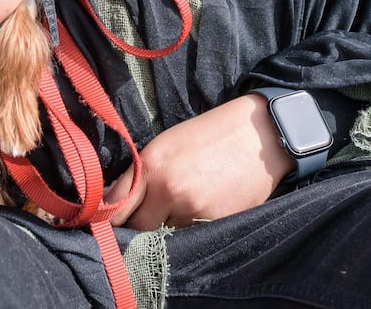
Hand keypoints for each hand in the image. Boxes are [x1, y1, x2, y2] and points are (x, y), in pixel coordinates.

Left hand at [105, 93, 294, 229]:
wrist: (260, 133)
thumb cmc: (210, 133)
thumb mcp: (166, 143)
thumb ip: (140, 175)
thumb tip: (113, 202)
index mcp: (152, 166)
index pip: (116, 209)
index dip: (111, 219)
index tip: (110, 225)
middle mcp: (169, 191)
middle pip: (139, 229)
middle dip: (141, 226)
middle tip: (151, 214)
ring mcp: (194, 210)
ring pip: (166, 234)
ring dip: (169, 226)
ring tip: (187, 202)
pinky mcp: (216, 223)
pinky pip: (192, 237)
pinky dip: (192, 229)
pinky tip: (204, 206)